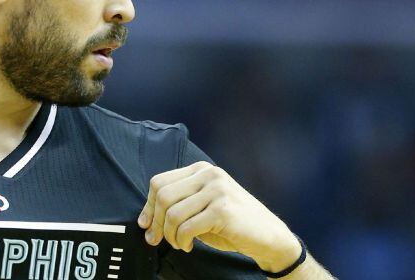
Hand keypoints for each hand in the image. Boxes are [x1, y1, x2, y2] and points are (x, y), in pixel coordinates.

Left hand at [137, 161, 301, 272]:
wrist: (268, 236)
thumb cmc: (232, 224)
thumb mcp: (201, 207)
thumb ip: (177, 206)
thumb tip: (145, 220)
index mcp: (201, 169)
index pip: (159, 182)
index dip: (148, 206)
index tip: (146, 225)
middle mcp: (209, 174)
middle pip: (163, 195)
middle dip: (155, 222)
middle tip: (156, 239)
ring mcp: (217, 190)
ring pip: (173, 213)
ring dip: (170, 235)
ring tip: (178, 244)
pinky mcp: (222, 210)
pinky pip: (187, 227)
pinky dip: (182, 241)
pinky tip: (188, 246)